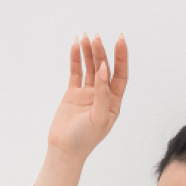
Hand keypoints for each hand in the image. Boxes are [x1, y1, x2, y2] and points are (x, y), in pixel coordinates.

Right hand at [45, 31, 128, 166]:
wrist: (65, 149)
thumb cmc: (85, 138)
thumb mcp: (99, 117)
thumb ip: (102, 93)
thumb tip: (104, 69)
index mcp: (113, 103)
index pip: (120, 75)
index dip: (121, 58)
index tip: (120, 40)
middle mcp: (102, 96)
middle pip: (104, 68)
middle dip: (101, 52)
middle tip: (97, 36)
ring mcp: (87, 94)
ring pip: (90, 68)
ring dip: (88, 52)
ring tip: (85, 37)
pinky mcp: (73, 94)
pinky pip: (75, 72)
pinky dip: (75, 59)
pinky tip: (75, 46)